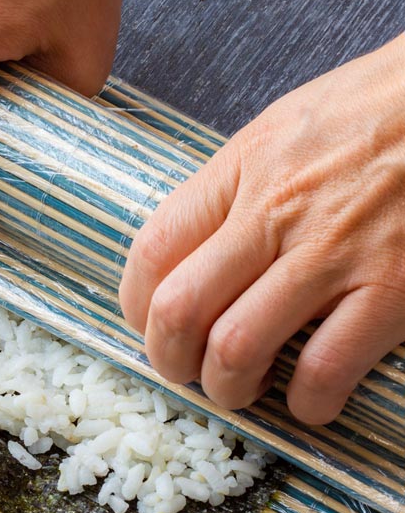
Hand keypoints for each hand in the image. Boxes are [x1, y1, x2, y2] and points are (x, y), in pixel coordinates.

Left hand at [119, 34, 404, 425]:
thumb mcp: (284, 127)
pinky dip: (307, 402)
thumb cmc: (376, 110)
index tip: (147, 323)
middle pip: (179, 309)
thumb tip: (194, 247)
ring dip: (228, 387)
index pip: (153, 248)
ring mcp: (333, 254)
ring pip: (237, 349)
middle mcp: (276, 212)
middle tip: (186, 370)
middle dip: (168, 359)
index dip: (134, 304)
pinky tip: (309, 396)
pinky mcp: (390, 290)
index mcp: (244, 167)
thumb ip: (235, 185)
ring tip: (244, 385)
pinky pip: (324, 370)